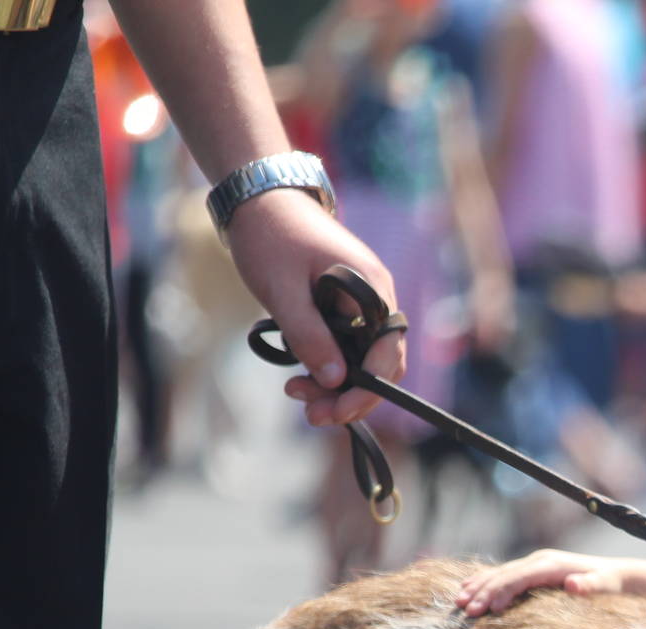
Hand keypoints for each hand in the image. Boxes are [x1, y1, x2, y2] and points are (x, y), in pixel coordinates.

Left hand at [226, 188, 405, 427]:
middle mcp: (376, 300)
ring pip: (361, 360)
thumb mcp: (283, 290)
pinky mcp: (344, 306)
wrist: (258, 197)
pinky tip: (297, 373)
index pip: (387, 356)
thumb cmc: (271, 236)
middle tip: (311, 414)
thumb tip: (335, 381)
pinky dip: (326, 366)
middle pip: (379, 365)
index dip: (367, 392)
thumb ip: (309, 336)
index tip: (335, 412)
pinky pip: (345, 346)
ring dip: (334, 385)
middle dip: (349, 396)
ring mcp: (361, 304)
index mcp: (372, 291)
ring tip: (294, 394)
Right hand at [455, 550, 629, 615]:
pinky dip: (485, 581)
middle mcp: (539, 561)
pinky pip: (504, 575)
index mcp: (551, 565)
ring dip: (478, 586)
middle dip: (483, 592)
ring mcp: (534, 564)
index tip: (488, 609)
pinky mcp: (533, 571)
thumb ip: (590, 586)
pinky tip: (468, 588)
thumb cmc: (609, 584)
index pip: (519, 577)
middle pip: (504, 575)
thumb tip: (573, 584)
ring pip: (499, 573)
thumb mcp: (605, 586)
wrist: (615, 574)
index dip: (502, 591)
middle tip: (465, 610)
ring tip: (458, 601)